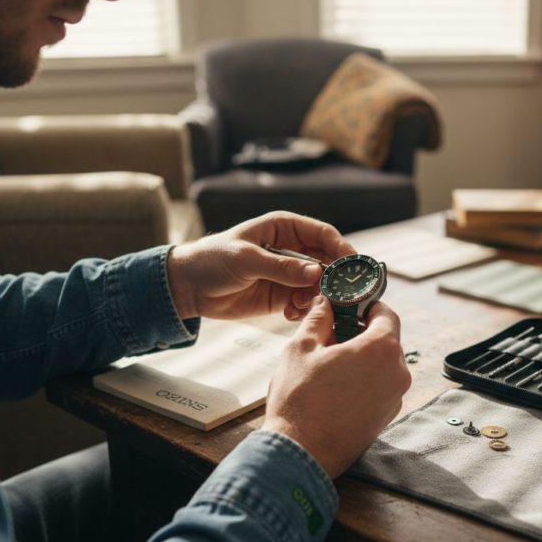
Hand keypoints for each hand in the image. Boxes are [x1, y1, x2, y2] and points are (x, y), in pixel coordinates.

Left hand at [166, 211, 353, 320]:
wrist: (187, 287)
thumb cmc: (211, 260)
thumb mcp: (246, 260)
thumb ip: (281, 267)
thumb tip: (316, 274)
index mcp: (284, 228)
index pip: (323, 234)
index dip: (341, 249)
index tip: (353, 267)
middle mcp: (291, 249)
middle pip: (327, 261)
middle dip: (334, 278)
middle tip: (339, 295)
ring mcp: (288, 273)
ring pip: (318, 284)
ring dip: (317, 297)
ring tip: (302, 306)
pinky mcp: (281, 294)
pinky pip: (304, 301)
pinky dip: (303, 308)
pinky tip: (290, 313)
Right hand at [262, 297, 411, 478]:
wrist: (301, 454)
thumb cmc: (299, 400)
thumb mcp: (301, 348)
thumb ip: (318, 319)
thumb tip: (325, 303)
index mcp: (381, 350)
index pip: (386, 314)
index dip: (367, 306)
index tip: (349, 307)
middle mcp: (397, 374)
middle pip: (386, 340)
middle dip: (361, 333)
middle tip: (331, 334)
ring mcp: (394, 399)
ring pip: (382, 365)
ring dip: (362, 359)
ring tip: (329, 364)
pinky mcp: (386, 418)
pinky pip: (380, 387)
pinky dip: (364, 381)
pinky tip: (335, 387)